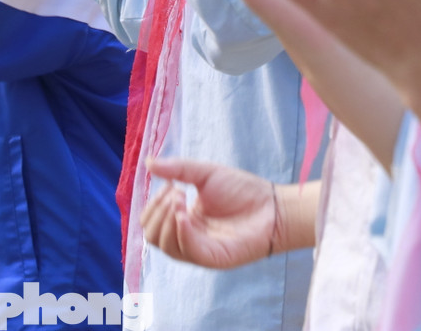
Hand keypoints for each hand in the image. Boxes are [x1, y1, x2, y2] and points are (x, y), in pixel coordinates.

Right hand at [140, 158, 282, 268]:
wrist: (273, 206)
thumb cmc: (243, 190)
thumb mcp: (205, 173)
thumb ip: (177, 169)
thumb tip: (148, 163)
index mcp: (184, 220)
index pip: (151, 221)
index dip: (153, 204)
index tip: (170, 184)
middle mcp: (188, 237)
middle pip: (152, 236)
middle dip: (157, 210)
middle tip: (176, 192)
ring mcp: (199, 250)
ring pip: (165, 245)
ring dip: (166, 220)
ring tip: (181, 199)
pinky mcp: (212, 258)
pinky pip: (187, 251)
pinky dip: (180, 232)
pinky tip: (185, 215)